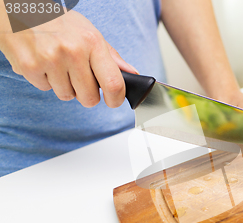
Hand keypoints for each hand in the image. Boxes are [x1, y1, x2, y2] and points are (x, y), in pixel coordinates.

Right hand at [0, 11, 136, 107]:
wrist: (18, 8)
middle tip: (80, 79)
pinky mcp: (29, 66)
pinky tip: (43, 62)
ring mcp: (49, 59)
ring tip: (58, 65)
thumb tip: (132, 74)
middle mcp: (72, 51)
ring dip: (65, 86)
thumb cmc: (58, 22)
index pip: (113, 83)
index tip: (114, 101)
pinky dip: (45, 80)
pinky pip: (45, 89)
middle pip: (89, 98)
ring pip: (67, 96)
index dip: (116, 99)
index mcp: (92, 42)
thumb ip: (111, 56)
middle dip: (87, 94)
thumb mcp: (88, 32)